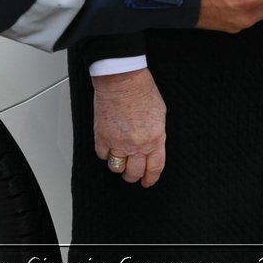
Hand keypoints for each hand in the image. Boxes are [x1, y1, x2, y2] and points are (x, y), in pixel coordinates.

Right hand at [92, 69, 165, 186]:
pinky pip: (103, 156)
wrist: (123, 80)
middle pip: (134, 172)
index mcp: (156, 138)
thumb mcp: (160, 114)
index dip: (150, 178)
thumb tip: (152, 146)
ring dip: (118, 166)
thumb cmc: (142, 91)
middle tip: (131, 174)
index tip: (147, 182)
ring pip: (117, 167)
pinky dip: (105, 153)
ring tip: (119, 159)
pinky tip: (108, 147)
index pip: (154, 168)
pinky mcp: (103, 138)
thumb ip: (156, 134)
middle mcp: (138, 144)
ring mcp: (119, 143)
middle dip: (133, 176)